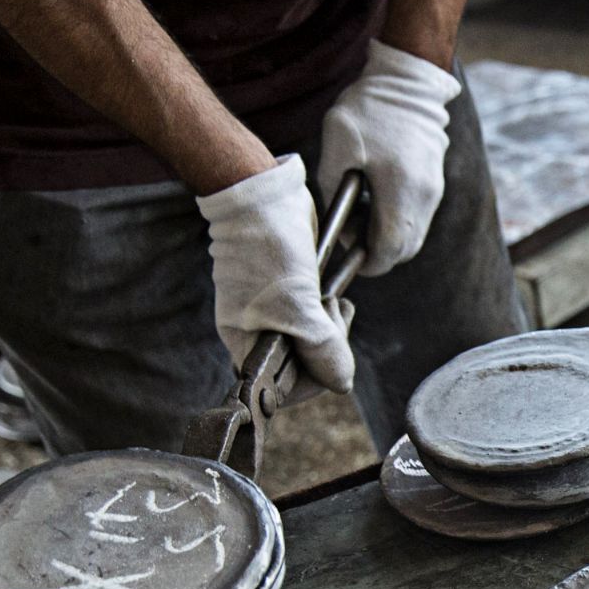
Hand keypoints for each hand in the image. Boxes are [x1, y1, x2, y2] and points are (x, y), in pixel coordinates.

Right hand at [195, 154, 354, 392]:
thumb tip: (341, 383)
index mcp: (247, 345)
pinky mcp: (293, 298)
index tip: (330, 352)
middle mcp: (259, 336)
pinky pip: (318, 322)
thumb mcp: (297, 305)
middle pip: (306, 370)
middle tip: (332, 315)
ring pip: (316, 346)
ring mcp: (276, 316)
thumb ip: (320, 349)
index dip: (316, 379)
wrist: (265, 198)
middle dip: (330, 349)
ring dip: (335, 330)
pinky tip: (337, 298)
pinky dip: (332, 314)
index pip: (285, 391)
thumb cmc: (269, 249)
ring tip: (333, 302)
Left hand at [317, 40, 462, 276]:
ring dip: (389, 235)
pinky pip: (418, 216)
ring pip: (414, 235)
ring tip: (363, 213)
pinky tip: (379, 198)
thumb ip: (331, 188)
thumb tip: (338, 222)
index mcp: (399, 191)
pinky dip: (399, 219)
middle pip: (404, 249)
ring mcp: (433, 191)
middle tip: (352, 236)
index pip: (389, 249)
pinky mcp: (435, 182)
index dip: (368, 262)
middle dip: (378, 252)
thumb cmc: (369, 110)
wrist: (408, 82)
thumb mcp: (336, 145)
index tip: (349, 257)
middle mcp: (423, 197)